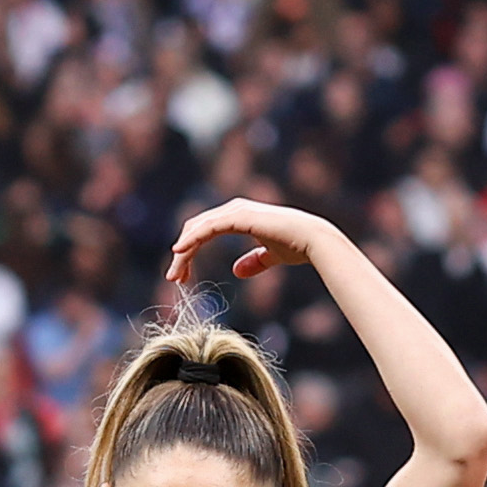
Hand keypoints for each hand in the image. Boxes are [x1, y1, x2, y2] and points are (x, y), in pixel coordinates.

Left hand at [167, 199, 336, 288]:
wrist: (313, 240)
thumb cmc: (296, 245)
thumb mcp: (270, 257)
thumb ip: (254, 262)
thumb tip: (237, 271)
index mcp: (239, 216)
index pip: (204, 231)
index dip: (191, 251)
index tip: (182, 276)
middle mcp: (235, 210)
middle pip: (197, 229)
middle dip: (183, 254)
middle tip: (173, 277)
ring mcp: (237, 211)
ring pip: (199, 229)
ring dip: (184, 251)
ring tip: (174, 273)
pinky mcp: (240, 217)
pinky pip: (209, 227)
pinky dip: (192, 239)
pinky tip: (179, 251)